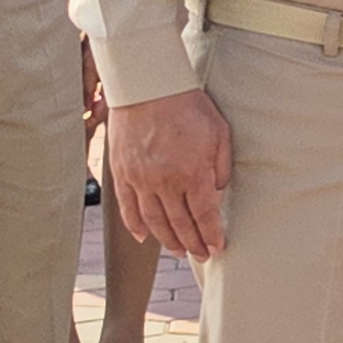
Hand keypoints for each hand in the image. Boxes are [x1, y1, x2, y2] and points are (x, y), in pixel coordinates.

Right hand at [109, 87, 233, 257]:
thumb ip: (220, 167)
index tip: (217, 247)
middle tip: (201, 256)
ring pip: (153, 220)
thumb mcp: (220, 133)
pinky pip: (127, 207)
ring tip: (178, 251)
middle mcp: (164, 182)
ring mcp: (140, 179)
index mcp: (192, 173)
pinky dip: (135, 225)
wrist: (148, 86)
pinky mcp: (122, 172)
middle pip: (179, 224)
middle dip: (193, 243)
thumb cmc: (189, 107)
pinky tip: (144, 237)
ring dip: (167, 240)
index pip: (204, 215)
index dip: (211, 235)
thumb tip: (216, 192)